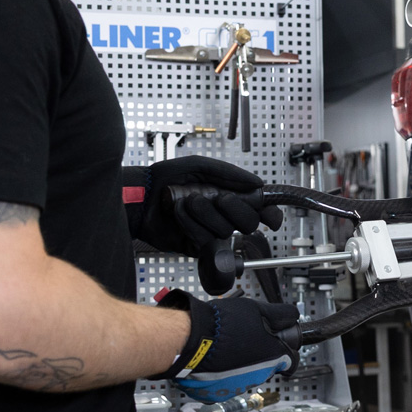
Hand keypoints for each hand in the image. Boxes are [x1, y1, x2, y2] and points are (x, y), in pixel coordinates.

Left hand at [122, 157, 283, 257]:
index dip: (270, 213)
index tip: (270, 216)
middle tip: (219, 198)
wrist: (141, 196)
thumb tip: (258, 183)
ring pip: (226, 230)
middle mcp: (224, 215)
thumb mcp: (198, 165)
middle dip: (235, 208)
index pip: (259, 209)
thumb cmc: (166, 177)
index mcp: (230, 195)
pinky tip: (179, 214)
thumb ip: (229, 173)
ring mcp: (211, 232)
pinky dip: (191, 225)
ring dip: (205, 213)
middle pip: (249, 222)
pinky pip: (206, 241)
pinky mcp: (197, 246)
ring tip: (186, 201)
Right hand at [151, 290, 298, 400]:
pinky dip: (225, 373)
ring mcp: (240, 386)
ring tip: (228, 348)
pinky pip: (228, 382)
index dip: (285, 350)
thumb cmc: (222, 324)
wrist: (191, 339)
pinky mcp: (221, 392)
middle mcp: (260, 376)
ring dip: (242, 364)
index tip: (278, 344)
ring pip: (248, 375)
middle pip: (268, 368)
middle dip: (261, 356)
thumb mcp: (258, 309)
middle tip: (246, 340)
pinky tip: (217, 359)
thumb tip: (291, 316)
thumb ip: (280, 316)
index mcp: (273, 356)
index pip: (291, 361)